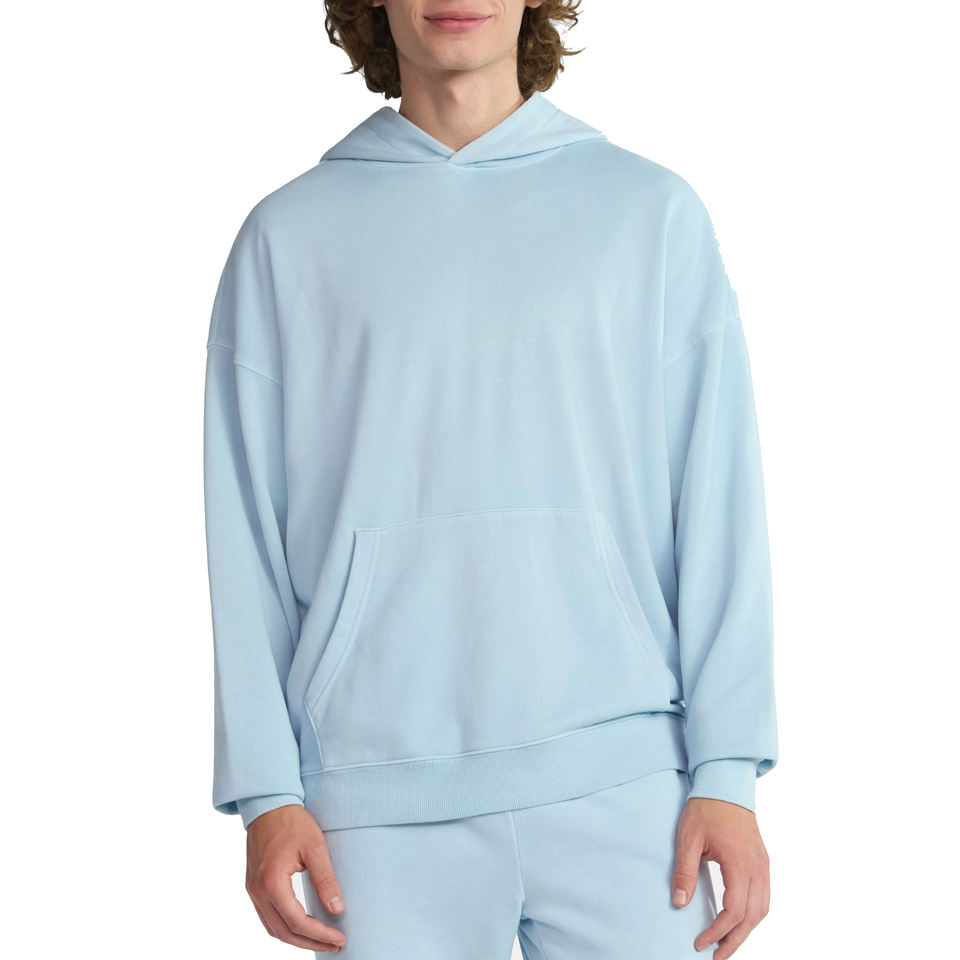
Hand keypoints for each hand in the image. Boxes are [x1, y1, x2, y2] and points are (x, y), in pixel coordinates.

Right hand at [245, 804, 347, 952]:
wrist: (268, 805)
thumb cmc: (292, 822)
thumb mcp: (315, 847)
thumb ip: (326, 880)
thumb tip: (337, 909)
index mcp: (271, 883)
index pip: (297, 921)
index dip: (320, 934)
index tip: (339, 938)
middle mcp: (257, 891)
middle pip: (283, 932)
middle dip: (310, 943)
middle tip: (334, 945)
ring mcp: (252, 890)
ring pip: (273, 928)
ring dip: (296, 938)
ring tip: (321, 940)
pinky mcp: (253, 886)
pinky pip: (267, 917)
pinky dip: (285, 927)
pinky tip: (301, 926)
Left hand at [671, 798, 769, 957]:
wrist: (725, 783)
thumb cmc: (706, 808)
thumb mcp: (688, 838)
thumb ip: (684, 871)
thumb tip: (680, 902)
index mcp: (740, 863)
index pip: (734, 910)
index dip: (718, 931)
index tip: (700, 942)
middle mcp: (758, 868)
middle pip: (752, 917)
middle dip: (735, 941)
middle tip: (716, 957)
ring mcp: (763, 865)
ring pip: (762, 910)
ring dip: (746, 931)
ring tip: (727, 944)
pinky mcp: (763, 862)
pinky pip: (764, 897)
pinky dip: (753, 915)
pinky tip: (739, 921)